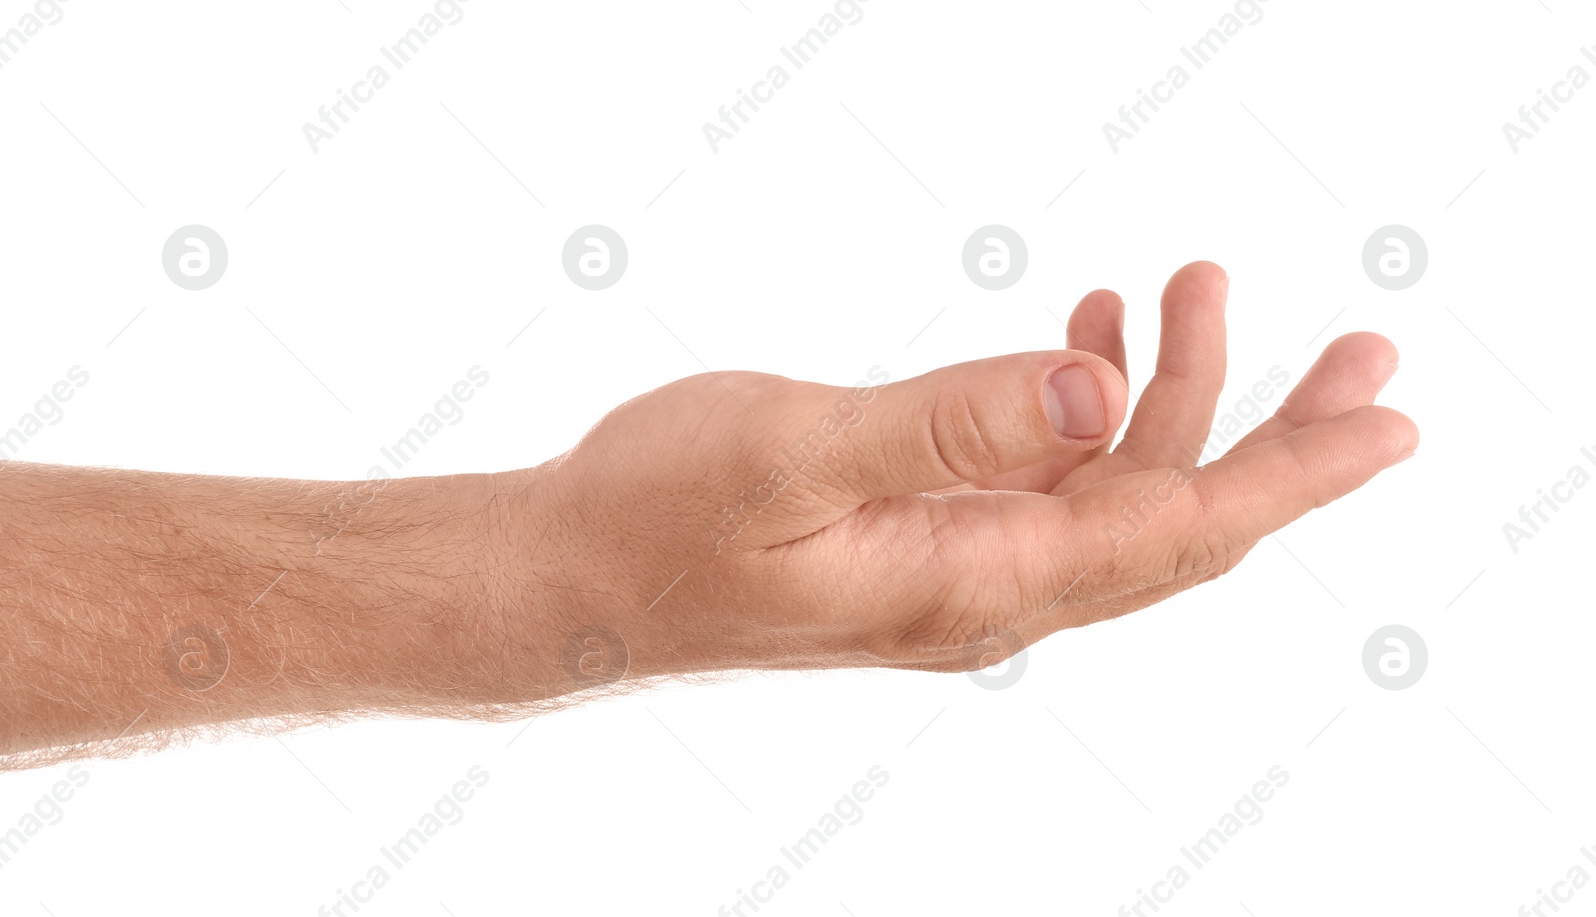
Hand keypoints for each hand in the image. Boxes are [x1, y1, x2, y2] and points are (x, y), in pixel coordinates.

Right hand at [499, 261, 1415, 692]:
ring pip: (1115, 490)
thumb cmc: (661, 521)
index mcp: (974, 584)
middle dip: (1275, 434)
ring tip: (1194, 288)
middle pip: (1177, 518)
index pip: (1176, 531)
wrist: (582, 577)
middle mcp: (990, 591)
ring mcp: (962, 567)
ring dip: (1175, 398)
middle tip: (1365, 353)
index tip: (1388, 421)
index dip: (1292, 475)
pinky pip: (1048, 481)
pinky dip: (1090, 408)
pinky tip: (1089, 339)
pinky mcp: (929, 538)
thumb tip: (1096, 389)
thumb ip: (948, 424)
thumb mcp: (798, 456)